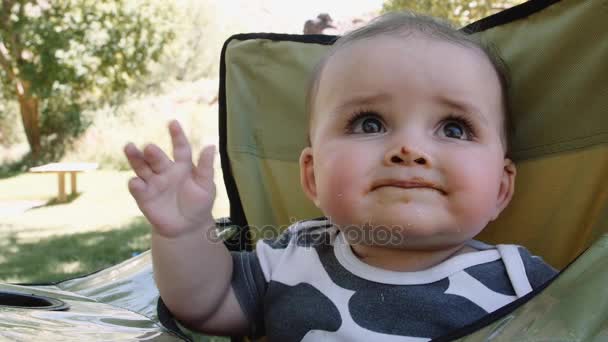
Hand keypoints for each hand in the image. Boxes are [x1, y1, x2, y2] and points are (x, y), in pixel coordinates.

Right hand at [124, 120, 215, 237]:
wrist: (189, 228)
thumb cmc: (199, 204)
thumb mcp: (206, 186)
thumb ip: (206, 167)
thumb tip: (211, 146)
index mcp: (183, 166)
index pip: (180, 148)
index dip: (177, 136)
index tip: (173, 123)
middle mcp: (165, 171)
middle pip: (156, 157)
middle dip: (152, 152)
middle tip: (149, 147)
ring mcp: (153, 183)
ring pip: (141, 167)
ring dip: (135, 158)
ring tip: (129, 147)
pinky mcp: (144, 196)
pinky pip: (138, 188)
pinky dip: (135, 184)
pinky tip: (136, 181)